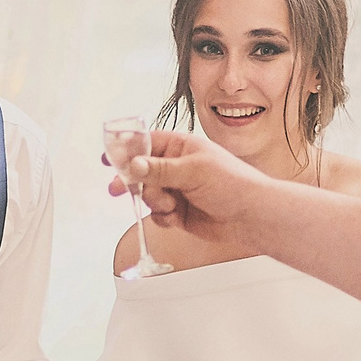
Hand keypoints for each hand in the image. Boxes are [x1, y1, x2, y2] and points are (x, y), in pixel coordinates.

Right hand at [125, 129, 275, 238]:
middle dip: (133, 181)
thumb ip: (159, 169)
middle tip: (118, 189)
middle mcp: (176, 166)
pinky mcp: (178, 211)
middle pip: (141, 171)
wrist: (251, 216)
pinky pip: (157, 214)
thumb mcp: (193, 170)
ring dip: (154, 202)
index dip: (126, 150)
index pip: (146, 143)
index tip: (109, 158)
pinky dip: (163, 217)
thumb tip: (133, 164)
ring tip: (171, 205)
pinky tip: (176, 217)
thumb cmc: (233, 184)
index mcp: (181, 146)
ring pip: (147, 194)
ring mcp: (176, 189)